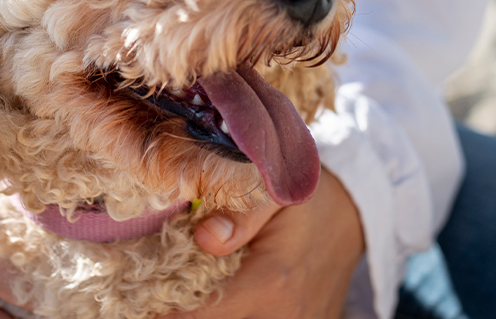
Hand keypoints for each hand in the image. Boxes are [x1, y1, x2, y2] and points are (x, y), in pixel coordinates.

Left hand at [165, 167, 364, 318]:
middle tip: (163, 291)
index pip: (200, 315)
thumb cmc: (313, 199)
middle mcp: (285, 317)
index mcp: (272, 281)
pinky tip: (226, 295)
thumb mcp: (278, 190)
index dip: (164, 310)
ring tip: (194, 290)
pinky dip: (236, 313)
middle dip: (186, 310)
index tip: (139, 298)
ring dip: (213, 312)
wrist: (356, 215)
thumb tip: (204, 237)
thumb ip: (241, 212)